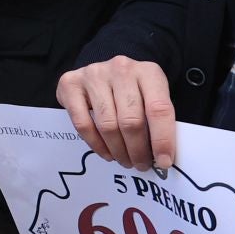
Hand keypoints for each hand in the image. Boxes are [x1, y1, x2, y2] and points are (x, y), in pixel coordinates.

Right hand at [56, 56, 176, 171]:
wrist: (104, 71)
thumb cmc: (132, 90)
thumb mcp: (152, 96)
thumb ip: (159, 120)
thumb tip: (163, 156)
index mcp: (148, 72)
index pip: (159, 109)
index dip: (162, 139)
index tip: (163, 161)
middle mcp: (120, 69)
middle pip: (131, 120)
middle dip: (138, 150)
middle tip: (141, 165)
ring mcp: (94, 75)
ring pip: (107, 125)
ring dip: (118, 151)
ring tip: (125, 160)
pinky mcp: (71, 85)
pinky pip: (83, 124)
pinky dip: (96, 145)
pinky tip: (107, 153)